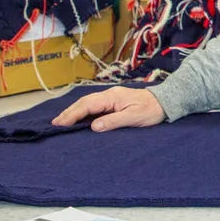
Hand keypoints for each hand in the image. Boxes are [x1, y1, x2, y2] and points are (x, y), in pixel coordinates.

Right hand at [51, 86, 165, 131]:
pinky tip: (78, 119)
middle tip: (55, 124)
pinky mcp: (113, 102)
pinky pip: (94, 106)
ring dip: (74, 112)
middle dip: (69, 113)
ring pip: (87, 103)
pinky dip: (83, 112)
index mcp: (112, 97)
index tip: (60, 124)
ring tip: (62, 122)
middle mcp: (109, 95)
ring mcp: (111, 97)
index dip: (73, 115)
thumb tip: (94, 126)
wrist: (164, 102)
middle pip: (84, 103)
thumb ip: (114, 121)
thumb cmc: (151, 110)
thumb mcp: (134, 117)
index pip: (87, 105)